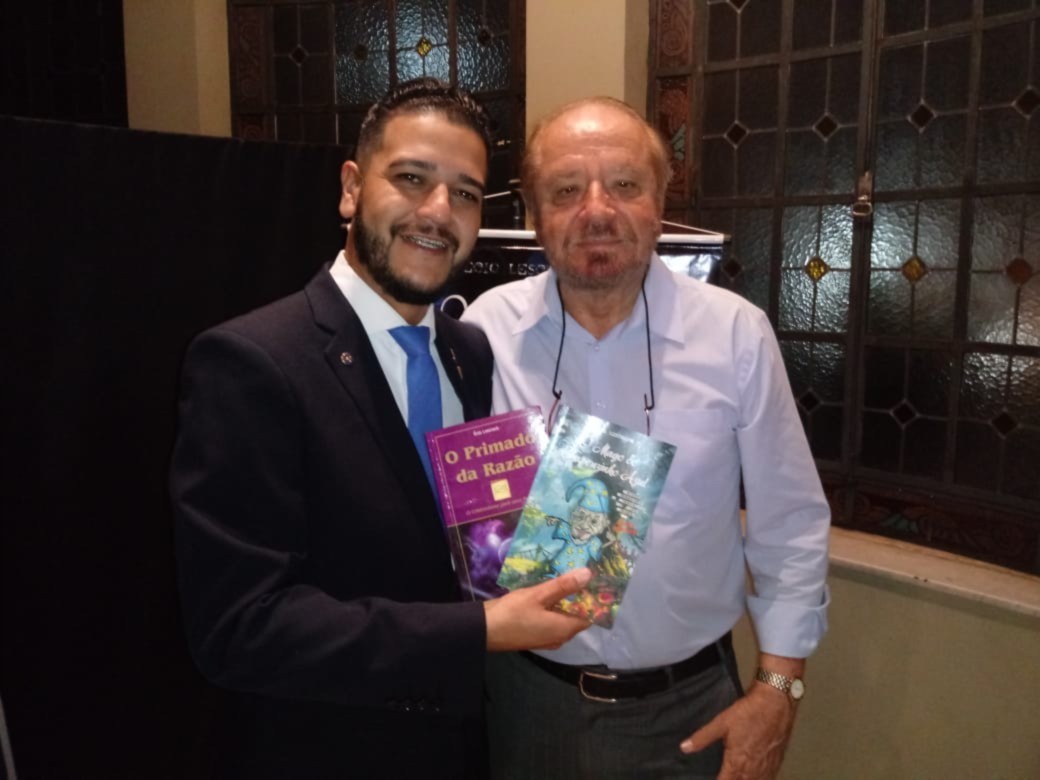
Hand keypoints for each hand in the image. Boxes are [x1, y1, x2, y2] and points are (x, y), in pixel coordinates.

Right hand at [484, 568, 592, 651]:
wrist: (484, 631)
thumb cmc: (513, 613)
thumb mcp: (539, 595)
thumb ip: (564, 585)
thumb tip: (588, 574)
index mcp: (565, 629)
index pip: (590, 615)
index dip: (594, 599)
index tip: (594, 580)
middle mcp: (560, 637)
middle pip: (576, 616)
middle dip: (579, 597)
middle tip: (578, 573)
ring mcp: (547, 638)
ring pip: (563, 618)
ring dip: (564, 602)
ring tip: (564, 579)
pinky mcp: (536, 636)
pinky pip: (552, 621)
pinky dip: (553, 608)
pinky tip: (547, 593)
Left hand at [679, 683, 795, 779]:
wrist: (776, 703)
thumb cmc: (748, 712)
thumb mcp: (721, 722)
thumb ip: (702, 738)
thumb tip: (684, 748)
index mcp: (737, 762)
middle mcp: (753, 769)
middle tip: (726, 777)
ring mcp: (767, 767)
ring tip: (738, 777)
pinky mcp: (777, 761)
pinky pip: (769, 779)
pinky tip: (757, 778)